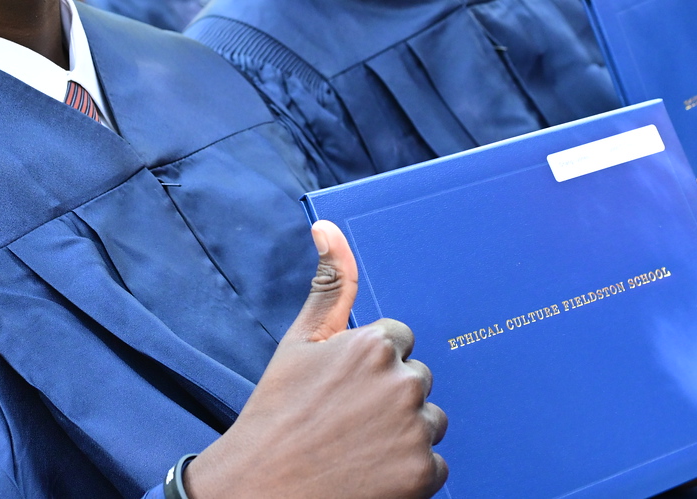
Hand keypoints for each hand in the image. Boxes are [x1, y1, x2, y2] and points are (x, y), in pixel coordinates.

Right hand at [185, 221, 446, 498]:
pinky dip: (410, 472)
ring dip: (404, 433)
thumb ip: (329, 286)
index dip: (369, 366)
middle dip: (390, 397)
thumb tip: (327, 226)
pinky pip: (435, 464)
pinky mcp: (423, 472)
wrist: (261, 489)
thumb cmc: (278, 414)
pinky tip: (372, 473)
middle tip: (347, 420)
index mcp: (373, 345)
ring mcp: (415, 429)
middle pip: (417, 380)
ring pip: (429, 420)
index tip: (342, 387)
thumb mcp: (299, 344)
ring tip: (358, 447)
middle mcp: (401, 382)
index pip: (399, 343)